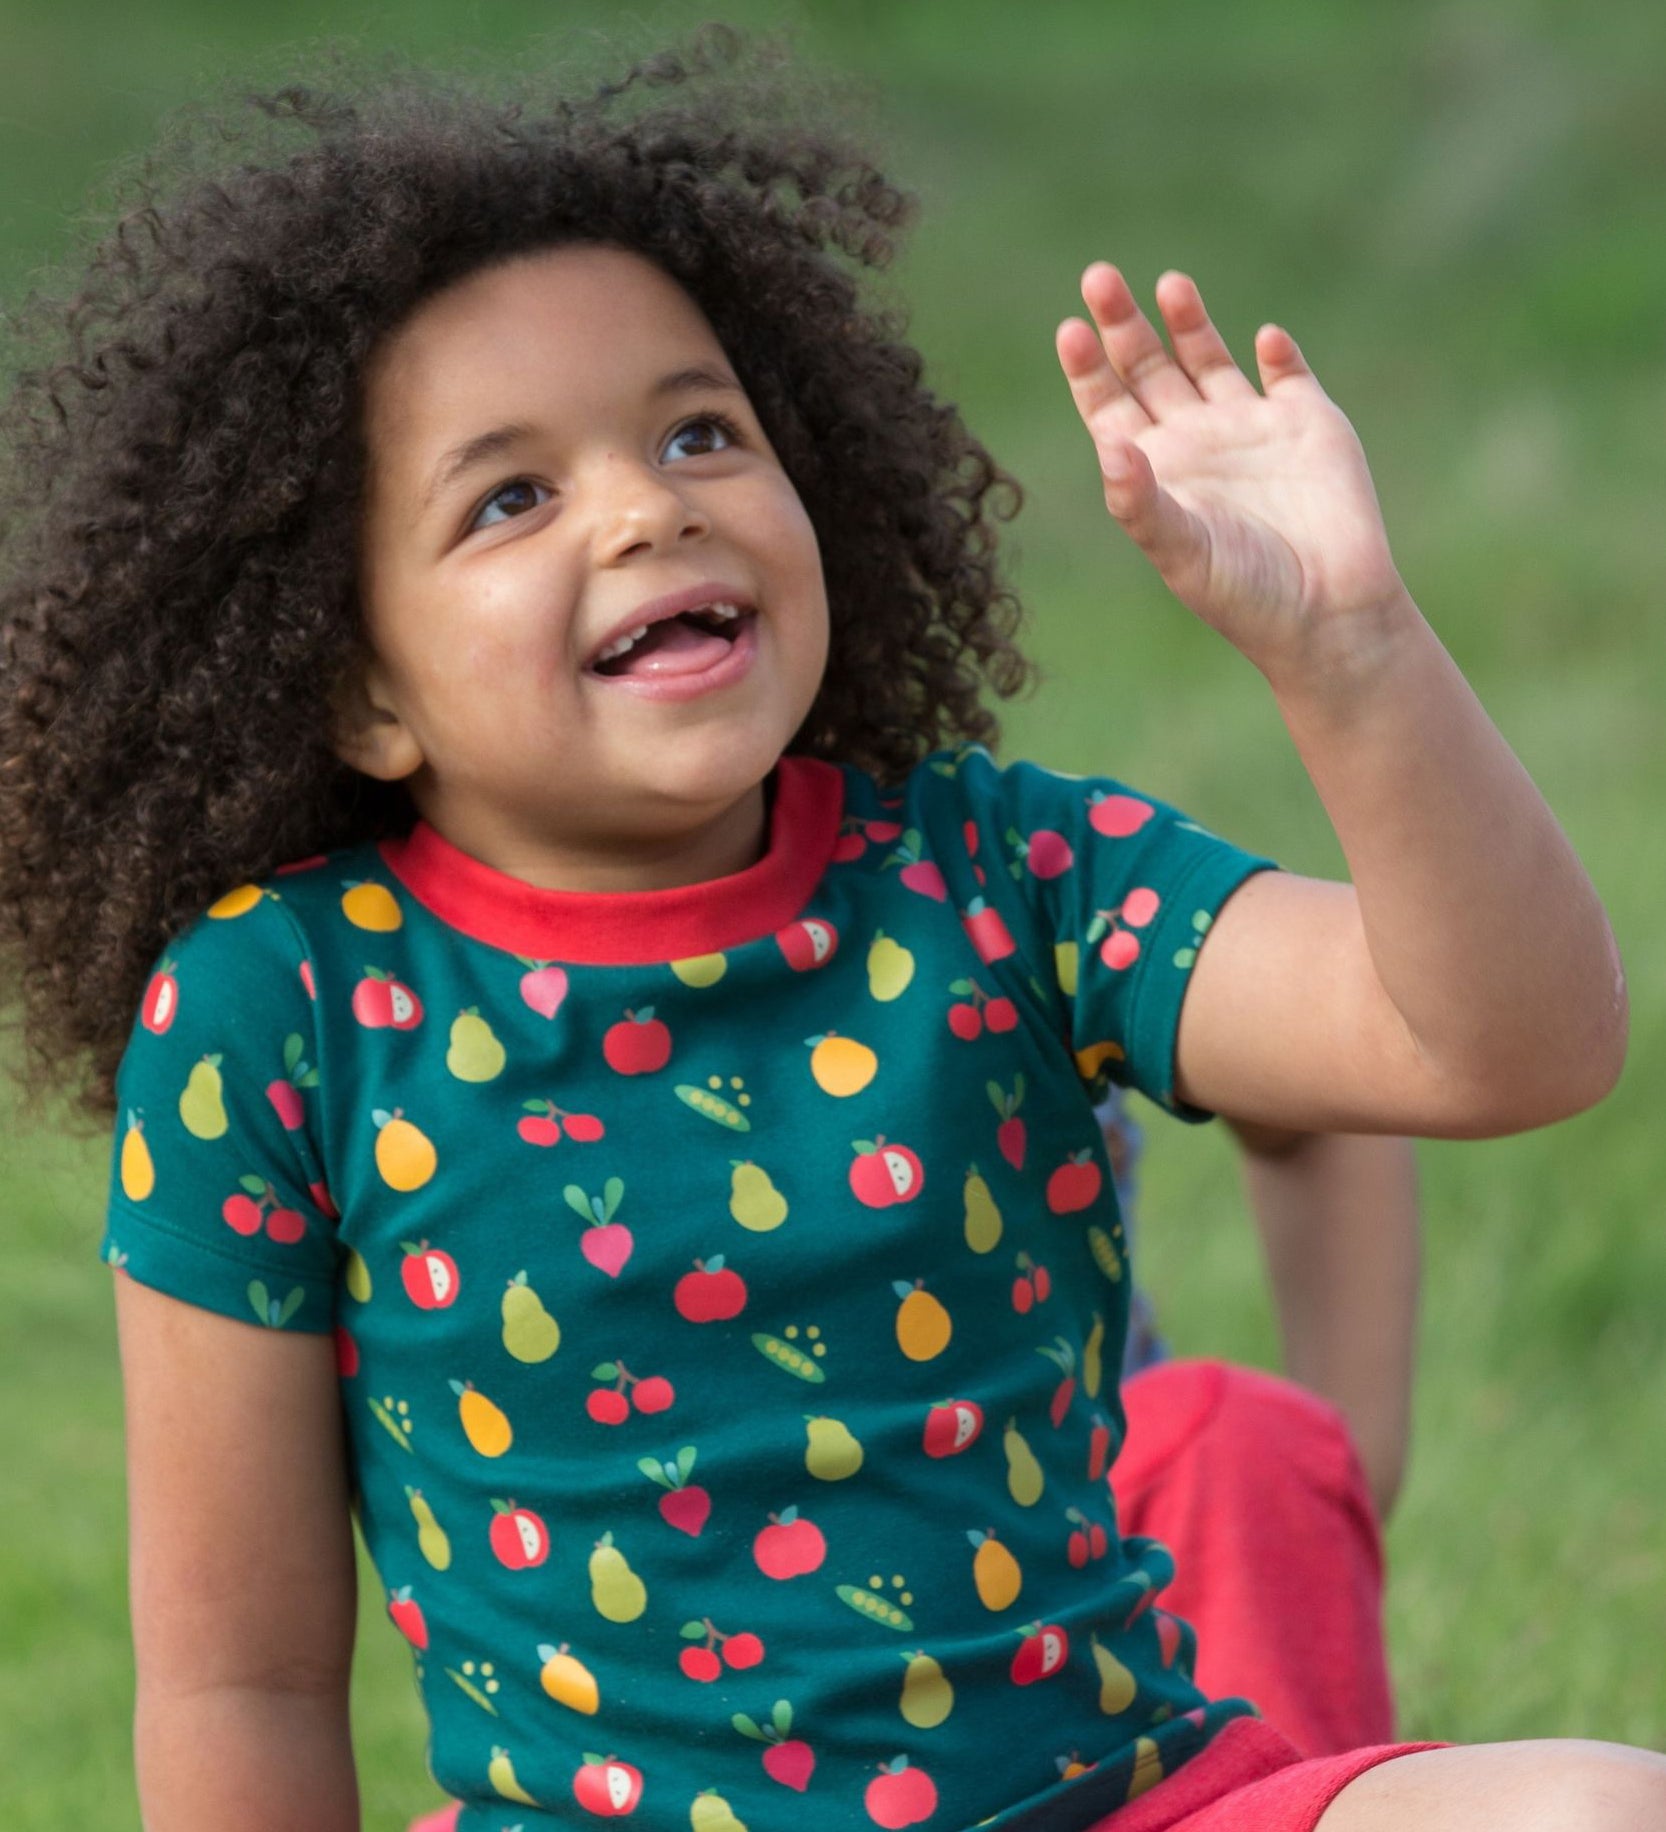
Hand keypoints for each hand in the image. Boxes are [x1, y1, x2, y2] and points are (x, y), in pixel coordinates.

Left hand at [1056, 264, 1407, 684]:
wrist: (1327, 613)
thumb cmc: (1243, 593)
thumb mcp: (1181, 551)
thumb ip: (1140, 501)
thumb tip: (1108, 447)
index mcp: (1155, 471)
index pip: (1108, 407)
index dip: (1087, 370)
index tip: (1070, 330)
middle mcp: (1195, 441)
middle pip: (1147, 368)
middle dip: (1122, 325)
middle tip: (1098, 277)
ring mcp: (1251, 428)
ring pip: (1208, 358)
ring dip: (1187, 321)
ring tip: (1168, 284)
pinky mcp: (1309, 424)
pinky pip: (1288, 374)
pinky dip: (1277, 353)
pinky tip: (1264, 341)